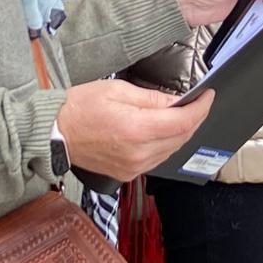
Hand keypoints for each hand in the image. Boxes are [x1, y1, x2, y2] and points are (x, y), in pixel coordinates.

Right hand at [56, 80, 214, 180]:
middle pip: (181, 137)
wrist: (54, 133)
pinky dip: (166, 144)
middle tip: (198, 102)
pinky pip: (157, 159)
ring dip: (182, 132)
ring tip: (183, 114)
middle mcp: (138, 153)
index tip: (208, 96)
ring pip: (172, 150)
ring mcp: (132, 167)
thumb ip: (152, 98)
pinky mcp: (127, 173)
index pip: (183, 122)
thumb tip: (176, 101)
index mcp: (136, 130)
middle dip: (195, 118)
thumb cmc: (79, 107)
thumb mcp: (118, 90)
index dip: (201, 108)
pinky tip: (164, 131)